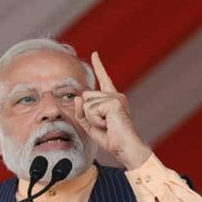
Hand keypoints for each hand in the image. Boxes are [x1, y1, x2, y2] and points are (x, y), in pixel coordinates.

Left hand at [74, 52, 151, 169]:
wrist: (124, 147)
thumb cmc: (110, 138)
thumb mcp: (90, 125)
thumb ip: (81, 112)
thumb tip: (77, 97)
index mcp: (111, 99)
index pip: (103, 79)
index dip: (99, 66)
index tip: (95, 54)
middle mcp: (115, 95)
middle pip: (85, 96)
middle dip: (86, 113)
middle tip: (103, 125)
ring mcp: (115, 97)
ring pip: (87, 103)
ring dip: (91, 119)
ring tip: (106, 125)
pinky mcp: (114, 102)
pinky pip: (91, 109)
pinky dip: (95, 121)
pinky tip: (108, 125)